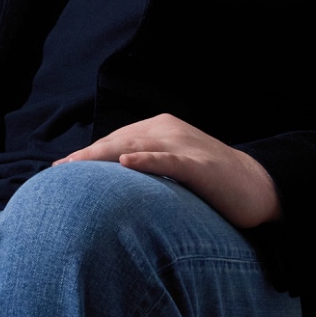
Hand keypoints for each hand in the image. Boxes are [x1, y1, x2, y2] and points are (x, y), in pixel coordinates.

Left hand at [55, 113, 280, 230]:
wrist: (257, 187)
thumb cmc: (210, 183)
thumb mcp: (172, 170)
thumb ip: (146, 170)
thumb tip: (110, 187)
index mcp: (160, 129)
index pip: (115, 140)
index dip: (87, 155)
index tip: (59, 170)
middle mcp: (169, 130)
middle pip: (119, 140)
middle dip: (87, 156)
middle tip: (58, 171)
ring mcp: (185, 145)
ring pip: (136, 145)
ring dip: (103, 155)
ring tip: (76, 166)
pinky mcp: (200, 164)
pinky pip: (169, 158)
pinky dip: (146, 158)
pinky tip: (125, 162)